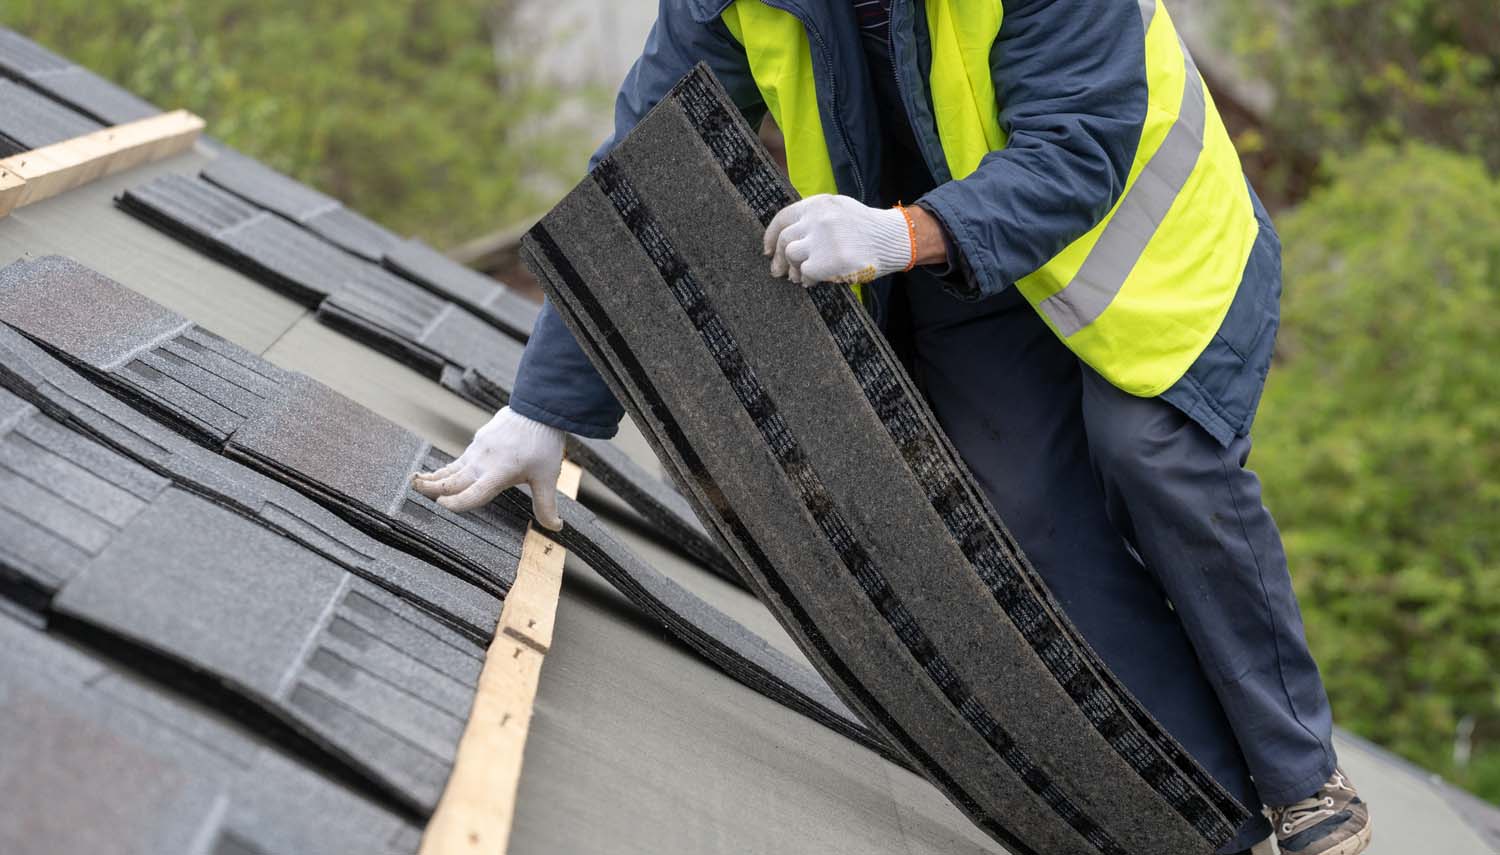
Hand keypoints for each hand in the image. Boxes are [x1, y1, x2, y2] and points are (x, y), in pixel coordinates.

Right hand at [412, 406, 564, 528]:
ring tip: (417, 482)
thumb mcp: (548, 478)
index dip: (456, 504)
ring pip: (452, 469)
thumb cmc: (543, 443)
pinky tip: (442, 472)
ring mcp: (478, 450)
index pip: (472, 495)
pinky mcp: (479, 440)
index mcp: (497, 474)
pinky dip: (448, 468)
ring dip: (435, 478)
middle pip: (452, 481)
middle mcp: (483, 463)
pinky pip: (460, 459)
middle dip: (432, 489)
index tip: (443, 508)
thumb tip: (556, 528)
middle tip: (414, 491)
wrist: (538, 409)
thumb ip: (546, 505)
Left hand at [764, 195, 944, 285]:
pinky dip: (807, 279)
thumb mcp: (839, 210)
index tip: (767, 250)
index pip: (783, 218)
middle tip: (778, 271)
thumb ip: (814, 218)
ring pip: (791, 255)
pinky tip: (813, 282)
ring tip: (799, 278)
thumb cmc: (866, 228)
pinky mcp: (829, 261)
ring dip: (793, 270)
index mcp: (819, 204)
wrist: (894, 239)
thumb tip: (786, 238)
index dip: (771, 236)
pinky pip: (806, 272)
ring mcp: (823, 240)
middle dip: (778, 258)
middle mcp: (818, 218)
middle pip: (784, 239)